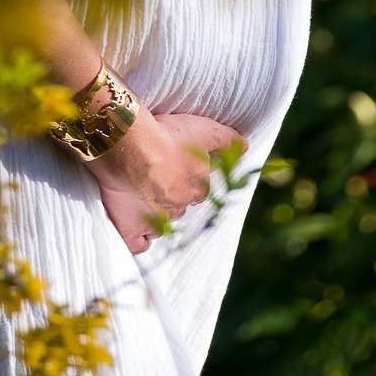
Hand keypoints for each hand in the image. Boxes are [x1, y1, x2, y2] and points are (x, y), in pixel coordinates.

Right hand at [87, 109, 242, 255]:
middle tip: (158, 178)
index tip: (176, 167)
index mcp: (198, 189)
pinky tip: (136, 228)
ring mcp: (154, 223)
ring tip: (141, 197)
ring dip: (155, 214)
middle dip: (172, 197)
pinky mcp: (130, 230)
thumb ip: (227, 140)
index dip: (187, 179)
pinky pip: (139, 244)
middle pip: (179, 206)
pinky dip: (139, 239)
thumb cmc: (168, 136)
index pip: (199, 190)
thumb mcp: (205, 130)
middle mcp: (178, 209)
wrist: (130, 147)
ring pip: (160, 224)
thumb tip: (245, 147)